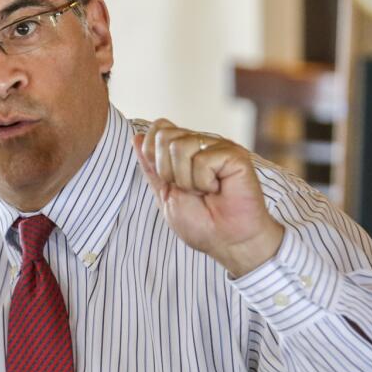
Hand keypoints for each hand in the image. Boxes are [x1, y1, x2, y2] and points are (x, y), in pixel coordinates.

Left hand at [133, 119, 283, 277]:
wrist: (228, 242)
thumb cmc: (200, 222)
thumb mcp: (164, 193)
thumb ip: (151, 166)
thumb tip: (137, 137)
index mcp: (184, 149)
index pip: (157, 130)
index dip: (153, 156)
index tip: (169, 181)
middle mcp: (201, 143)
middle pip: (164, 136)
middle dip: (167, 170)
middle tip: (189, 189)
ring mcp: (218, 147)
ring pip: (180, 147)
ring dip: (186, 180)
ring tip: (204, 191)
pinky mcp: (234, 154)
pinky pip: (202, 160)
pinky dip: (204, 182)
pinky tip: (218, 190)